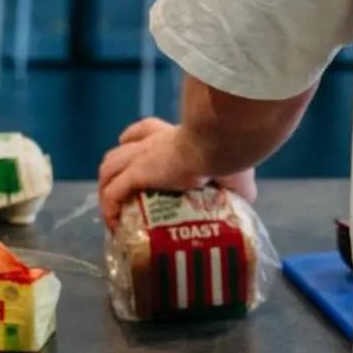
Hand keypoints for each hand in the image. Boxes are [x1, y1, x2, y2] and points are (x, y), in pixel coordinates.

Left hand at [98, 117, 257, 229]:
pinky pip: (113, 192)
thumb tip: (246, 199)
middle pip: (120, 150)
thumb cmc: (230, 156)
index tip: (128, 147)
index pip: (146, 130)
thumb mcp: (239, 173)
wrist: (218, 145)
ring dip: (106, 189)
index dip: (133, 138)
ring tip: (111, 212)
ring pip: (110, 168)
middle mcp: (153, 143)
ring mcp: (143, 156)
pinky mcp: (138, 172)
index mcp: (175, 138)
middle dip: (114, 169)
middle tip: (117, 192)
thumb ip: (238, 185)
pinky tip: (113, 223)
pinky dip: (109, 206)